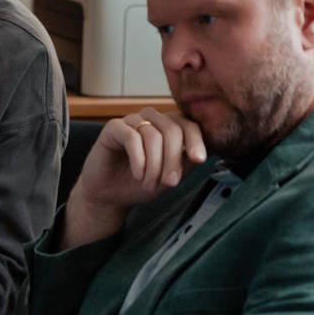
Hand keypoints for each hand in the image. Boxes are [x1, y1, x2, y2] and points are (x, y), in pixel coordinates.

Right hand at [63, 109, 206, 247]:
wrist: (109, 195)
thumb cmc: (139, 184)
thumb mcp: (169, 176)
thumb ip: (186, 163)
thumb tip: (204, 153)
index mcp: (168, 127)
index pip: (188, 125)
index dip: (196, 141)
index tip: (199, 159)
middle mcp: (151, 119)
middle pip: (172, 130)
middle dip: (173, 160)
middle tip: (170, 183)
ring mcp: (132, 121)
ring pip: (153, 135)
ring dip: (154, 165)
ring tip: (149, 184)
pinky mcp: (113, 127)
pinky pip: (132, 138)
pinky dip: (138, 159)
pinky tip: (138, 175)